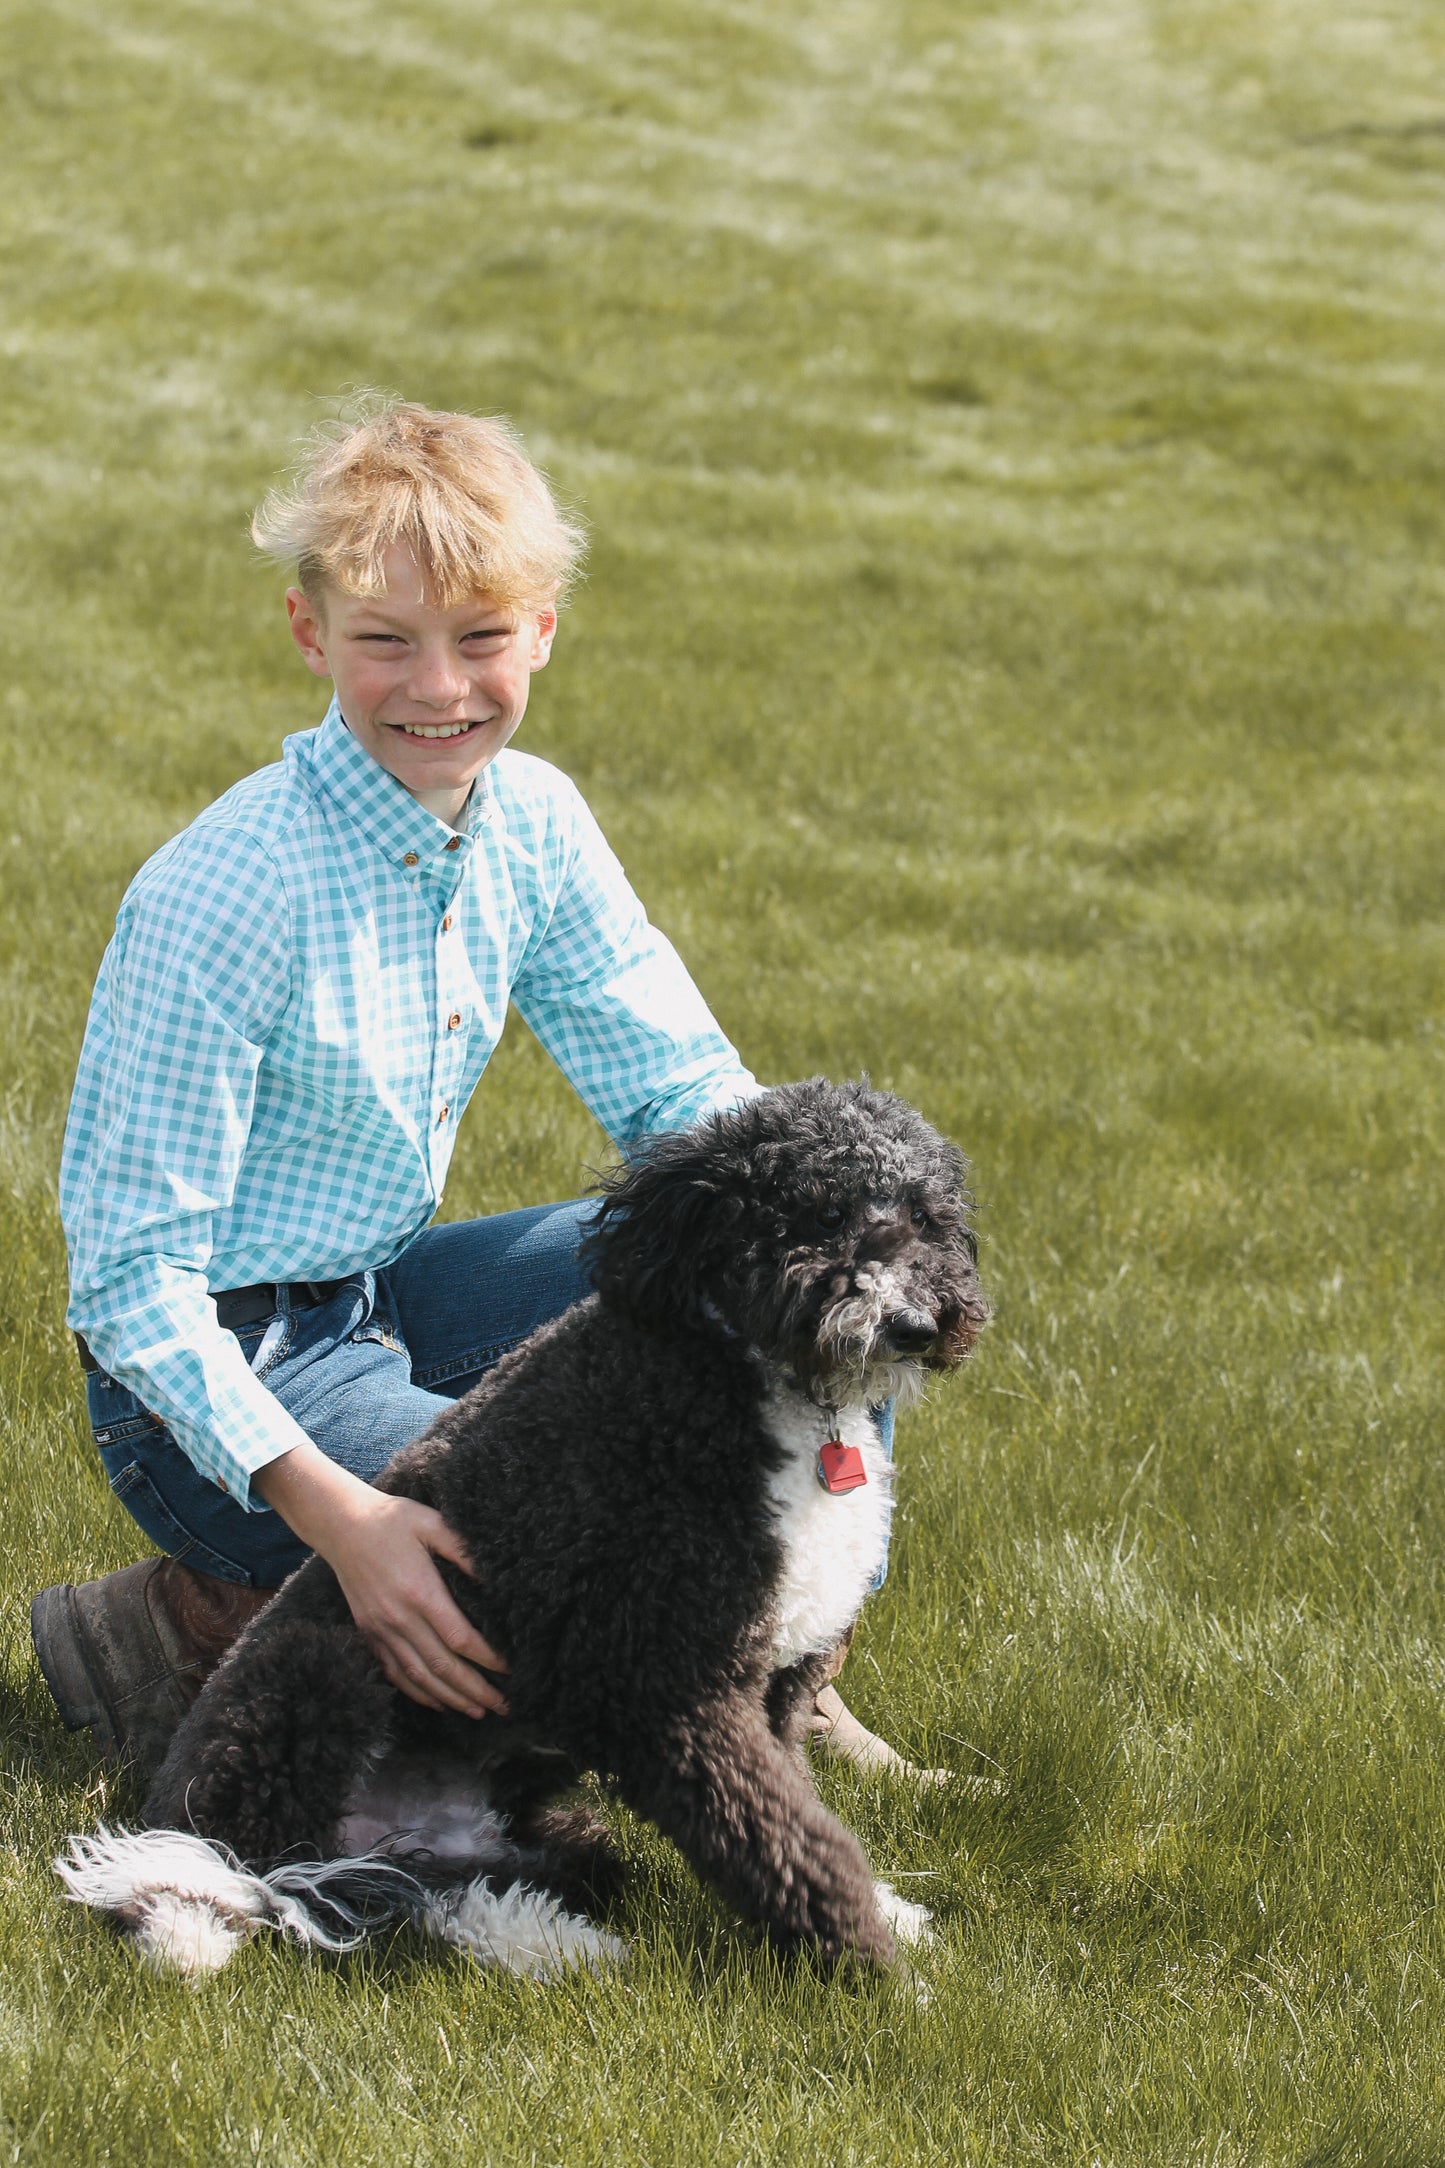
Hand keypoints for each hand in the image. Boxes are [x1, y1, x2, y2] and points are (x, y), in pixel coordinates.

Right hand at [252, 1445, 508, 1718]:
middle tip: (505, 1706)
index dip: (489, 1660)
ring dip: (451, 1699)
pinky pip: (394, 1673)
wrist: (341, 1524)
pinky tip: (438, 1702)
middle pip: (443, 1667)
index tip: (512, 1669)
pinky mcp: (369, 1634)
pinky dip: (417, 1693)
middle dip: (476, 1691)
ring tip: (479, 1711)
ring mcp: (381, 1630)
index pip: (461, 1639)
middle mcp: (400, 1617)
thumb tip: (496, 1578)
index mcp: (420, 1591)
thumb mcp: (433, 1523)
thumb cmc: (393, 1520)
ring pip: (420, 1677)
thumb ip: (464, 1551)